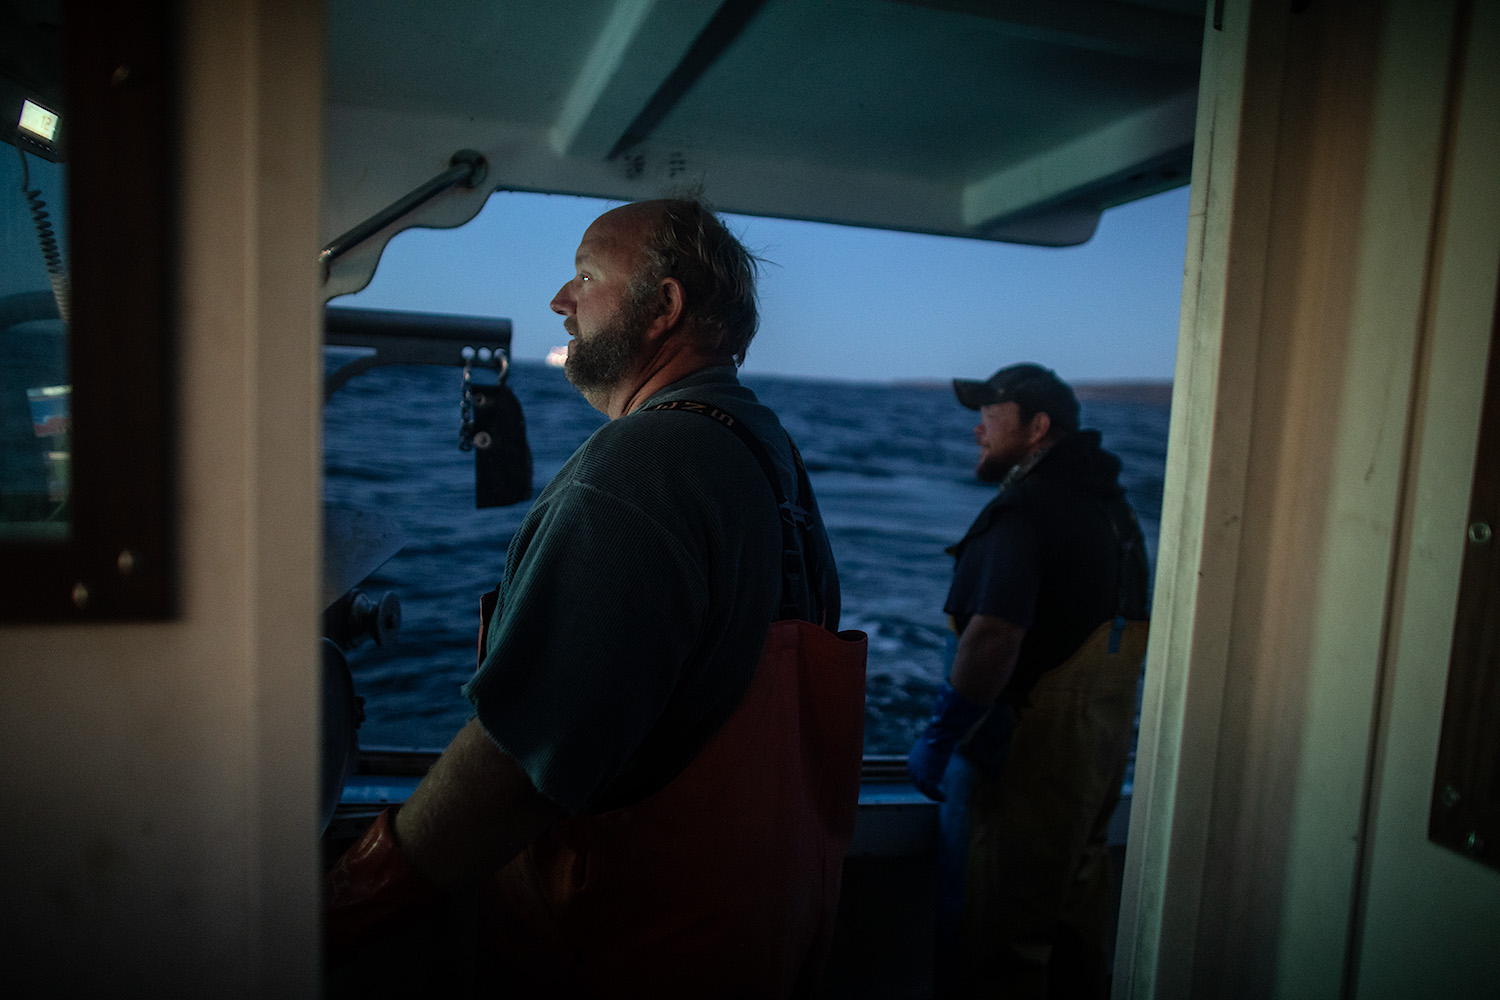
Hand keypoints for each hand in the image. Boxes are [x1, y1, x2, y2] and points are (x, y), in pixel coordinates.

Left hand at [906, 681, 987, 801]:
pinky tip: (943, 798)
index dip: (923, 779)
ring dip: (932, 793)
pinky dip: (937, 795)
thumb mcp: (937, 733)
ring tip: (941, 796)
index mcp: (914, 756)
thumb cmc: (941, 729)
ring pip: (925, 788)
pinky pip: (931, 791)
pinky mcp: (927, 777)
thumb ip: (939, 729)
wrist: (941, 734)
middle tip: (936, 793)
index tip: (930, 784)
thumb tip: (942, 719)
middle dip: (926, 788)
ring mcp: (919, 772)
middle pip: (919, 781)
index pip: (916, 772)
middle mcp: (913, 765)